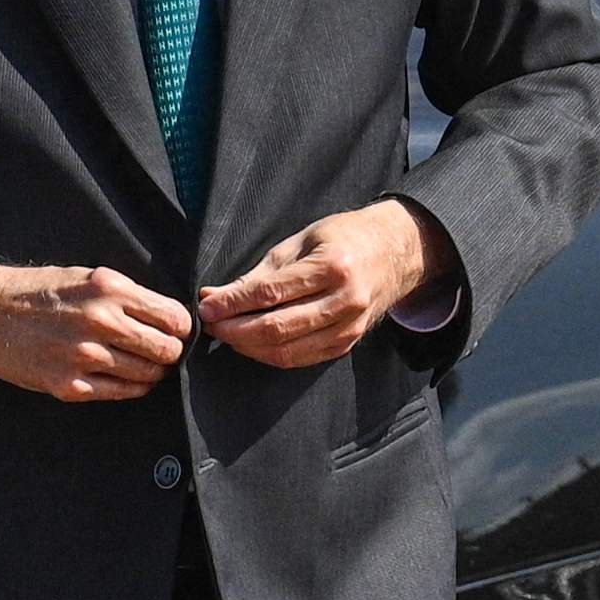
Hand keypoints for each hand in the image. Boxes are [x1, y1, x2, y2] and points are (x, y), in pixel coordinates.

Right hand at [0, 263, 193, 400]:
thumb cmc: (37, 292)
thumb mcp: (86, 277)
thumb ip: (126, 295)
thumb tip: (167, 316)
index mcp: (109, 289)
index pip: (174, 318)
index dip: (180, 327)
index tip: (175, 331)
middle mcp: (101, 322)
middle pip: (166, 350)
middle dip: (169, 352)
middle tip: (162, 351)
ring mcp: (85, 356)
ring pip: (148, 375)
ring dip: (152, 372)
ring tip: (143, 364)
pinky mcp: (70, 385)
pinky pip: (121, 393)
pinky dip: (132, 388)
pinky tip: (126, 378)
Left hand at [197, 200, 451, 370]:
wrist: (393, 253)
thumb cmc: (342, 240)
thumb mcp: (300, 243)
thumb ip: (258, 274)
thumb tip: (214, 296)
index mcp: (332, 266)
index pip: (271, 293)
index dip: (233, 304)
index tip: (207, 307)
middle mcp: (345, 300)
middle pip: (278, 328)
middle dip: (235, 330)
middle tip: (210, 324)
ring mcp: (349, 327)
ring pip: (287, 351)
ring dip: (248, 347)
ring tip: (226, 334)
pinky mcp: (347, 344)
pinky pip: (302, 359)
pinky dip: (271, 355)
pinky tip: (252, 344)